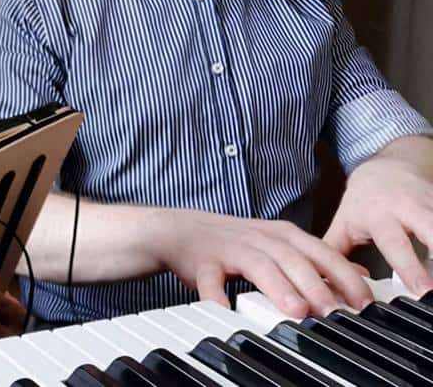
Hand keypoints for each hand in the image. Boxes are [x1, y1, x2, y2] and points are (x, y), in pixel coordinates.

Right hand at [154, 208, 372, 317]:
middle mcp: (259, 238)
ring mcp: (230, 248)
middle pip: (293, 258)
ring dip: (279, 287)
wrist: (179, 230)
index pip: (320, 251)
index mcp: (281, 233)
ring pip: (259, 265)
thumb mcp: (278, 243)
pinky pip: (210, 278)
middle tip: (335, 311)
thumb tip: (358, 273)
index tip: (363, 301)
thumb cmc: (231, 241)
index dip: (344, 275)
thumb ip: (315, 258)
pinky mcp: (203, 261)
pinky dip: (217, 294)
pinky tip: (224, 309)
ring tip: (296, 310)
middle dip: (316, 284)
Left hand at [324, 148, 432, 296]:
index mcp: (380, 215)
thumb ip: (334, 252)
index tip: (423, 290)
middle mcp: (409, 207)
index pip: (395, 243)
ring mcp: (432, 204)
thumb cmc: (364, 201)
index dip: (410, 267)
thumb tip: (325, 281)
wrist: (385, 167)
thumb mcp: (344, 223)